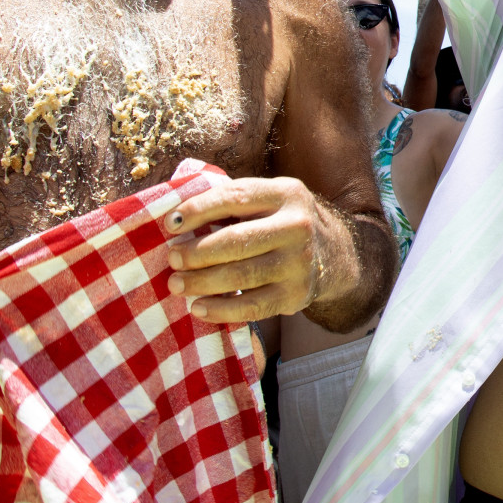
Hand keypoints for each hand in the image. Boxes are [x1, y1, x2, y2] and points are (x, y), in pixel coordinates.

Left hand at [166, 176, 342, 321]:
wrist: (332, 253)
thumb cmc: (281, 222)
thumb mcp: (270, 200)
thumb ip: (233, 202)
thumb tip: (177, 220)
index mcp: (286, 193)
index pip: (236, 196)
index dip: (198, 209)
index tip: (170, 225)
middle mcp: (297, 225)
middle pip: (236, 240)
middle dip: (196, 252)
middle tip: (172, 259)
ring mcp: (299, 262)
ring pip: (241, 275)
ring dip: (201, 282)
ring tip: (176, 284)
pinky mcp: (296, 294)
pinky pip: (251, 306)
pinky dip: (220, 310)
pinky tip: (198, 308)